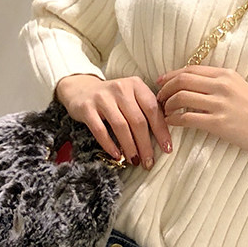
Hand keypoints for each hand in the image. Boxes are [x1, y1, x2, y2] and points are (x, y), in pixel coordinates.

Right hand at [54, 74, 172, 169]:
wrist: (80, 89)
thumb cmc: (113, 99)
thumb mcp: (131, 97)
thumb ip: (146, 110)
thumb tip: (164, 137)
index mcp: (135, 85)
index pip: (152, 109)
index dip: (161, 130)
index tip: (167, 148)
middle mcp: (120, 88)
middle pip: (137, 120)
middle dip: (145, 144)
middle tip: (149, 162)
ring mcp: (102, 97)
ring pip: (120, 126)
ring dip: (129, 147)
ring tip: (135, 161)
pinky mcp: (87, 108)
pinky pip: (100, 130)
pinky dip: (109, 145)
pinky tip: (117, 155)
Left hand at [155, 65, 247, 165]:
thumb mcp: (239, 88)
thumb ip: (217, 83)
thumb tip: (191, 84)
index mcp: (226, 74)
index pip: (190, 70)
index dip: (171, 75)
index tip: (160, 83)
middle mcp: (222, 85)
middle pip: (182, 80)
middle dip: (165, 89)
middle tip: (159, 99)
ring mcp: (220, 104)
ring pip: (181, 97)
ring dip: (167, 105)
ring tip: (165, 112)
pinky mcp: (219, 123)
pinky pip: (187, 118)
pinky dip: (174, 120)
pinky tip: (171, 123)